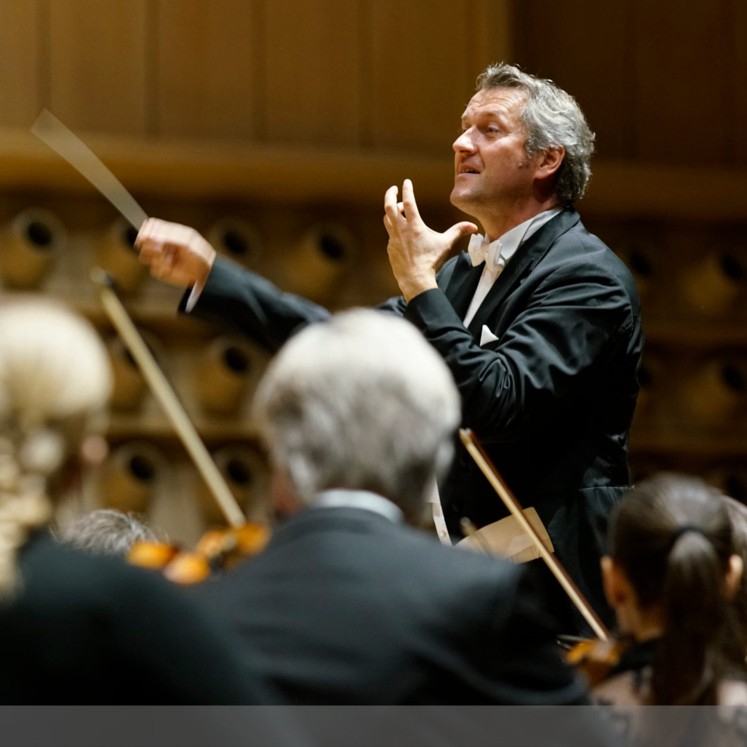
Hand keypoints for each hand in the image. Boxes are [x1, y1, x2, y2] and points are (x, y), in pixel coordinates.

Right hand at [135, 218, 216, 288]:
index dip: (145, 230)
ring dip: (157, 258)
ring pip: (146, 257)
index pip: (150, 226)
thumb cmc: (199, 254)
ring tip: (169, 260)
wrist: (206, 273)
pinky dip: (163, 269)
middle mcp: (162, 244)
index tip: (145, 237)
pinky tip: (172, 268)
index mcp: (168, 233)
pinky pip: (155, 270)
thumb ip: (166, 237)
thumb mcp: (185, 241)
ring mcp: (160, 257)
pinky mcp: (162, 271)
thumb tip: (147, 236)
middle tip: (161, 250)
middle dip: (150, 247)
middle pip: (144, 242)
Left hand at [383, 179, 477, 301]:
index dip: (407, 189)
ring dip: (391, 212)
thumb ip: (458, 232)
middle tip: (393, 188)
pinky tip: (400, 232)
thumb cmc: (431, 261)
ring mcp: (393, 239)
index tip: (406, 182)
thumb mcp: (446, 244)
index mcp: (414, 225)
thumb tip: (473, 227)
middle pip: (389, 206)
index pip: (408, 201)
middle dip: (390, 194)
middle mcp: (401, 229)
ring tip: (396, 209)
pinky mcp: (391, 248)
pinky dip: (394, 229)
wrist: (415, 279)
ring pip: (387, 219)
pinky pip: (390, 234)